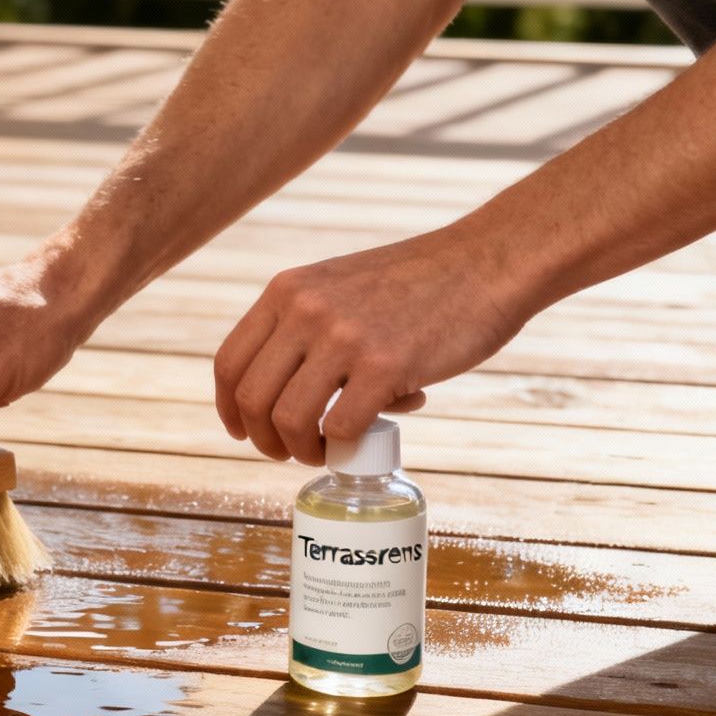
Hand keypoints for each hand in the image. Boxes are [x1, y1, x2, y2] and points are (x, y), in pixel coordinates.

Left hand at [213, 231, 526, 463]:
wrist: (486, 263)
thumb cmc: (417, 283)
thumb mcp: (338, 285)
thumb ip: (305, 325)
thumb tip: (281, 392)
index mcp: (287, 290)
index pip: (230, 363)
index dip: (229, 408)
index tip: (242, 431)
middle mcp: (306, 311)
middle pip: (252, 398)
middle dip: (264, 439)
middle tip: (286, 452)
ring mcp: (343, 337)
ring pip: (289, 420)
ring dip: (300, 450)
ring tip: (322, 452)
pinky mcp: (385, 365)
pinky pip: (341, 428)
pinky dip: (344, 447)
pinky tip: (361, 440)